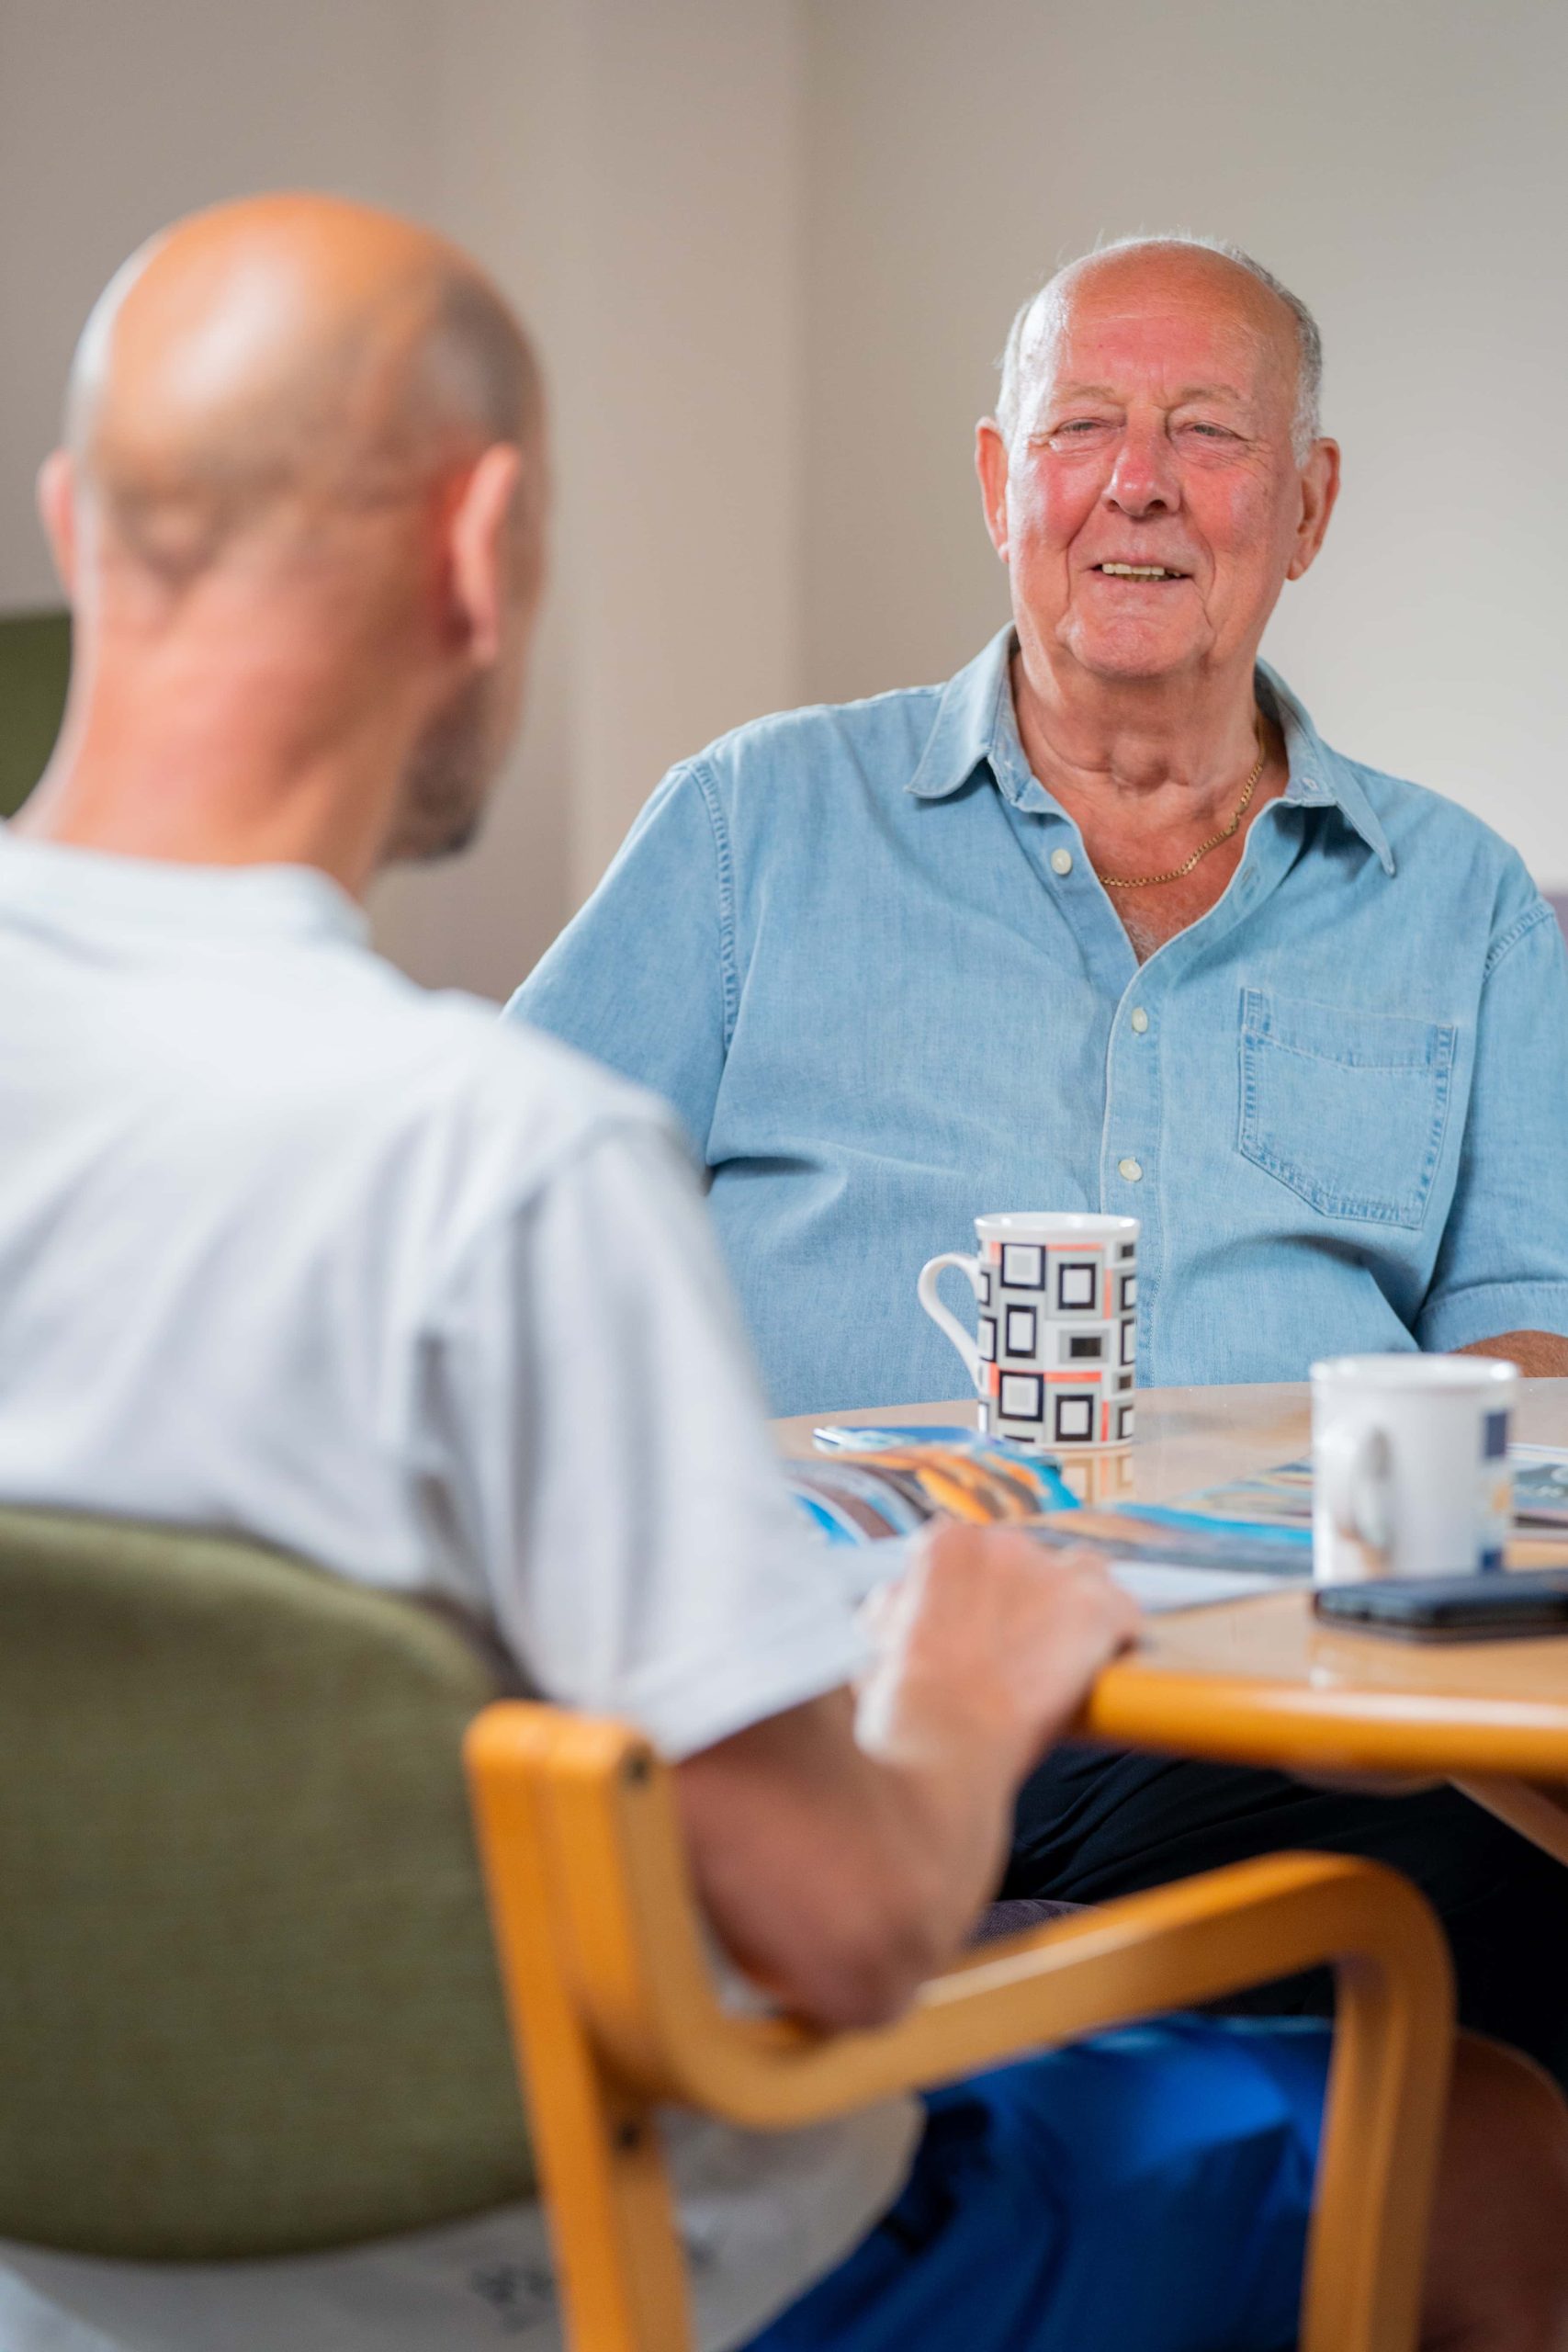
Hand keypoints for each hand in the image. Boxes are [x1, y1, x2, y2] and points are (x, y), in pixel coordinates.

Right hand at [857, 1521, 1140, 1784]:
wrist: (945, 1736)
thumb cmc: (903, 1699)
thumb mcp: (881, 1634)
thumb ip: (902, 1604)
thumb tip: (903, 1601)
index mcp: (948, 1544)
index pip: (977, 1549)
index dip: (979, 1589)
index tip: (976, 1624)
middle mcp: (1004, 1543)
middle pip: (1030, 1561)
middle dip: (1025, 1598)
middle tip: (1014, 1652)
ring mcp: (1053, 1574)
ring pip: (1084, 1575)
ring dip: (1074, 1607)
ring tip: (1062, 1656)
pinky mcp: (1096, 1610)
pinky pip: (1124, 1614)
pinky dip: (1118, 1637)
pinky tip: (1102, 1667)